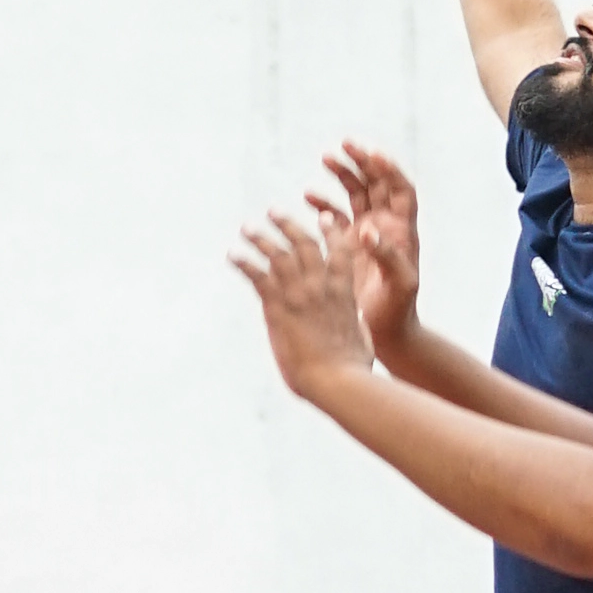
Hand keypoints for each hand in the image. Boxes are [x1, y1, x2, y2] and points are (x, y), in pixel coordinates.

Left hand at [232, 204, 376, 400]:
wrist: (338, 380)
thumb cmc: (353, 368)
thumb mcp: (361, 339)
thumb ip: (355, 328)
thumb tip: (357, 334)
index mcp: (344, 292)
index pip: (339, 252)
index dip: (331, 233)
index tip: (324, 219)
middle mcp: (322, 286)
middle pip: (304, 244)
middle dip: (288, 225)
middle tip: (274, 212)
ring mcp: (299, 294)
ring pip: (278, 254)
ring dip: (260, 238)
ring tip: (247, 227)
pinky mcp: (278, 307)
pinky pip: (257, 276)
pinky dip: (243, 262)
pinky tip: (232, 255)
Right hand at [316, 140, 421, 361]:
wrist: (386, 331)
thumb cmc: (398, 310)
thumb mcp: (398, 285)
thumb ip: (386, 256)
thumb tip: (367, 230)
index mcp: (403, 232)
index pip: (401, 191)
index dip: (389, 170)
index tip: (373, 154)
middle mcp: (386, 227)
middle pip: (378, 184)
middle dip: (363, 163)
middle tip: (345, 145)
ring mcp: (367, 234)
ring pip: (357, 194)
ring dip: (344, 174)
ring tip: (326, 158)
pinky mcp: (348, 245)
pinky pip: (336, 215)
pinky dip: (325, 202)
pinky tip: (309, 196)